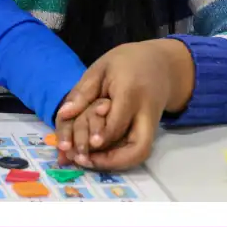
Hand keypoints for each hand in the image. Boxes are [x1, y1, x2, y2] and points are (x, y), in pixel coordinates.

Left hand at [53, 38, 186, 169]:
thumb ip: (83, 92)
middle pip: (138, 146)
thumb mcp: (101, 68)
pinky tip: (94, 156)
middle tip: (82, 160)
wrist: (162, 64)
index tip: (87, 145)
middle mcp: (146, 114)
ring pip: (140, 152)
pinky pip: (137, 149)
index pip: (119, 121)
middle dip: (111, 160)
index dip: (101, 135)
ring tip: (86, 161)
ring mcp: (150, 125)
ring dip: (113, 163)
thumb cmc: (127, 63)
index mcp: (132, 93)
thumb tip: (64, 114)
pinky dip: (117, 157)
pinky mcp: (150, 131)